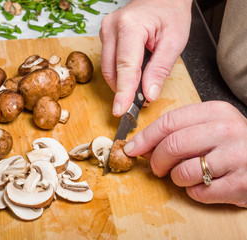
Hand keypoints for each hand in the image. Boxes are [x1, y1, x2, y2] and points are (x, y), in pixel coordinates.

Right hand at [99, 0, 191, 115]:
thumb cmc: (171, 13)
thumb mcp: (174, 41)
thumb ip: (160, 69)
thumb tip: (149, 94)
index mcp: (130, 26)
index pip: (125, 67)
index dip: (123, 92)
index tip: (121, 110)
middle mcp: (111, 27)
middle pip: (112, 70)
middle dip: (123, 90)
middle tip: (139, 103)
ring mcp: (105, 31)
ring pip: (107, 68)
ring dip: (121, 83)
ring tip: (139, 89)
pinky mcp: (105, 36)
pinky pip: (108, 62)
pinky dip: (119, 74)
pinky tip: (133, 76)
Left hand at [123, 101, 246, 207]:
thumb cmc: (234, 144)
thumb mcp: (211, 126)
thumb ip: (180, 130)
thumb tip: (141, 144)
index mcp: (215, 111)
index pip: (168, 122)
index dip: (145, 137)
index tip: (131, 148)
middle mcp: (226, 131)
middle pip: (172, 146)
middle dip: (156, 160)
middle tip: (157, 168)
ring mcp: (235, 157)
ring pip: (183, 171)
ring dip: (176, 178)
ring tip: (187, 175)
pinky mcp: (240, 184)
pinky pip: (198, 192)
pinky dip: (193, 192)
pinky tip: (204, 185)